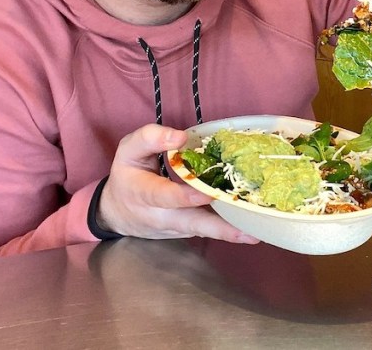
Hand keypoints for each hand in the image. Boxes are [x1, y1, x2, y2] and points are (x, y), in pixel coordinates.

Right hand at [96, 123, 259, 242]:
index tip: (208, 193)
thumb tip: (181, 137)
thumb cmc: (127, 175)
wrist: (116, 212)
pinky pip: (206, 230)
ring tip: (255, 234)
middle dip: (217, 227)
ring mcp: (175, 228)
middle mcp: (161, 216)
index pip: (164, 197)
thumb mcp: (128, 150)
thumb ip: (150, 138)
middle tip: (245, 229)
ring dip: (229, 233)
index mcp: (143, 194)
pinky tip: (251, 229)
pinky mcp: (186, 230)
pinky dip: (228, 230)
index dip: (185, 196)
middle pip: (190, 224)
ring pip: (202, 231)